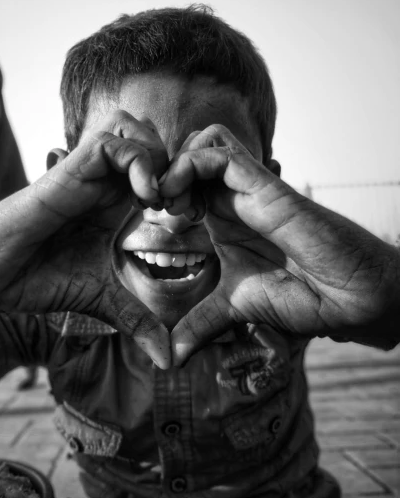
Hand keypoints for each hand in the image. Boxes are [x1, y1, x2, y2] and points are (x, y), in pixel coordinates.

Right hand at [0, 111, 171, 366]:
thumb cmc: (41, 281)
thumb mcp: (104, 301)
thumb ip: (139, 322)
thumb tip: (171, 361)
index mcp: (116, 202)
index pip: (161, 167)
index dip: (184, 184)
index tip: (190, 218)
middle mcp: (104, 182)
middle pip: (152, 138)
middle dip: (177, 165)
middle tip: (181, 205)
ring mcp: (85, 174)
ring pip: (132, 129)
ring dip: (157, 157)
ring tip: (161, 200)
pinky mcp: (66, 174)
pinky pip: (108, 143)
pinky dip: (136, 161)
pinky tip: (143, 198)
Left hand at [160, 125, 399, 364]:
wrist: (347, 300)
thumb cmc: (302, 296)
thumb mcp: (235, 309)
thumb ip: (201, 324)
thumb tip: (173, 358)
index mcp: (223, 217)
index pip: (184, 177)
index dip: (159, 190)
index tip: (149, 221)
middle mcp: (233, 197)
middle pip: (189, 148)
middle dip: (162, 171)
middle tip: (154, 207)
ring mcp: (249, 189)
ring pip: (203, 140)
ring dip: (177, 165)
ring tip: (170, 203)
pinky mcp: (264, 187)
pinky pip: (219, 152)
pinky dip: (190, 166)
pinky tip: (183, 204)